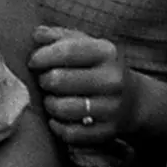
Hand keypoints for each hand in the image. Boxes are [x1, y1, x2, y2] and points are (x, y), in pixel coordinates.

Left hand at [30, 26, 138, 146]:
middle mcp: (112, 79)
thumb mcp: (86, 45)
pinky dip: (57, 126)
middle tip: (44, 81)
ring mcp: (112, 107)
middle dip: (44, 81)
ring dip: (49, 104)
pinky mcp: (108, 131)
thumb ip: (59, 36)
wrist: (133, 100)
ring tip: (51, 99)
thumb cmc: (99, 68)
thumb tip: (37, 34)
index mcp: (106, 52)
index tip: (33, 62)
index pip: (66, 51)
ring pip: (62, 108)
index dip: (42, 56)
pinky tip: (57, 118)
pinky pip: (70, 133)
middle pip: (59, 80)